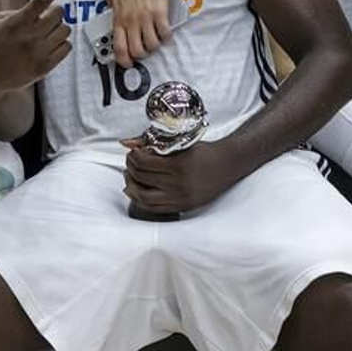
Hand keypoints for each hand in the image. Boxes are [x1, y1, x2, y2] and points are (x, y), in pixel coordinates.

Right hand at [0, 0, 76, 97]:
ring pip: (65, 30)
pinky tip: (50, 44)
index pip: (42, 0)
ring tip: (46, 33)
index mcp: (16, 23)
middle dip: (54, 11)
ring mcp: (39, 53)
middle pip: (58, 13)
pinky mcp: (45, 66)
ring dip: (58, 28)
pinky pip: (67, 47)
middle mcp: (29, 37)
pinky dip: (62, 43)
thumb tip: (40, 7)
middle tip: (46, 17)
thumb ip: (18, 12)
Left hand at [104, 0, 167, 67]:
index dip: (123, 60)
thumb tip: (110, 7)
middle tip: (145, 51)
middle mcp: (130, 20)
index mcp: (118, 17)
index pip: (119, 47)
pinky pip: (164, 33)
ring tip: (156, 40)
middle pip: (136, 51)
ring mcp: (145, 17)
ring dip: (155, 46)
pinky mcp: (159, 12)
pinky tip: (166, 32)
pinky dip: (166, 36)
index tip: (128, 63)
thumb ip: (110, 2)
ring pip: (151, 45)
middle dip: (141, 55)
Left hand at [119, 136, 238, 213]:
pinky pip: (154, 209)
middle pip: (141, 179)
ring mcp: (180, 198)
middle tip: (130, 163)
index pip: (143, 163)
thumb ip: (150, 141)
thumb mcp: (179, 142)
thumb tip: (125, 143)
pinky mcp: (183, 207)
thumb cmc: (203, 151)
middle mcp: (178, 184)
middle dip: (130, 169)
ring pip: (144, 198)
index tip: (133, 152)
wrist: (226, 165)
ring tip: (131, 177)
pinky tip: (139, 191)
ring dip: (132, 187)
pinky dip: (142, 201)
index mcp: (178, 165)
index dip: (133, 157)